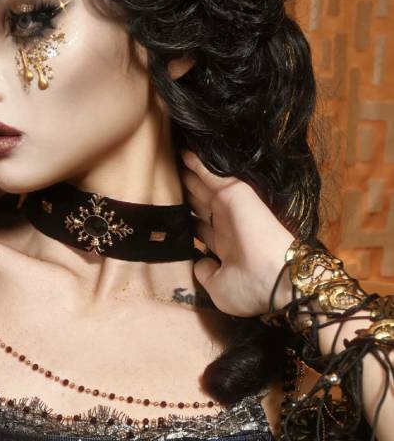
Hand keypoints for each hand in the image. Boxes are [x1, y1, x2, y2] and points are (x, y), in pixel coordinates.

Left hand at [179, 150, 294, 317]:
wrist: (274, 279)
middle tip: (166, 178)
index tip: (171, 212)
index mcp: (226, 248)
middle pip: (200, 204)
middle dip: (185, 193)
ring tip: (170, 159)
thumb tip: (199, 262)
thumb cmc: (249, 289)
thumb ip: (205, 273)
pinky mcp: (234, 193)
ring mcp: (230, 208)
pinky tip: (183, 152)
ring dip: (188, 174)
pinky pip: (210, 174)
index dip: (186, 220)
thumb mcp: (219, 288)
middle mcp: (227, 225)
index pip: (201, 229)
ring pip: (202, 186)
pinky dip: (196, 163)